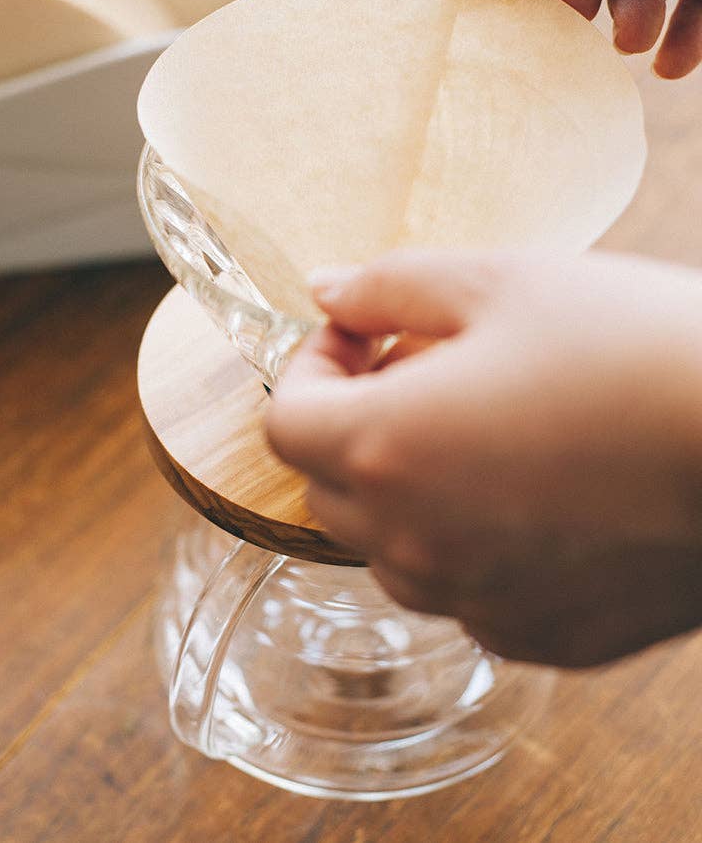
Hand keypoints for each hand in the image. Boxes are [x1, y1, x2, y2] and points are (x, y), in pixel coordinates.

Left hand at [264, 249, 701, 666]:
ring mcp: (481, 604)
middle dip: (356, 421)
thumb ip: (388, 285)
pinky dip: (474, 542)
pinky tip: (541, 488)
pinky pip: (469, 592)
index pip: (284, 421)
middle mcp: (417, 547)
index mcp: (385, 450)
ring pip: (395, 549)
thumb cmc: (635, 347)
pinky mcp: (546, 638)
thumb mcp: (502, 281)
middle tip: (427, 368)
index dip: (313, 365)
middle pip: (330, 489)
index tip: (366, 333)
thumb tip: (324, 292)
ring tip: (487, 426)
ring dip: (410, 486)